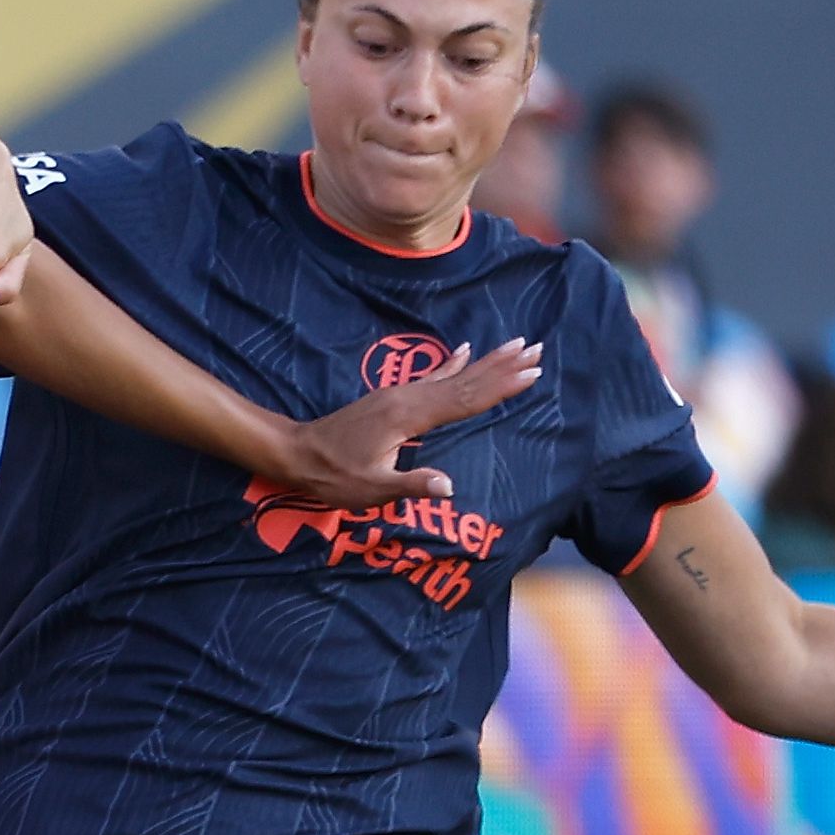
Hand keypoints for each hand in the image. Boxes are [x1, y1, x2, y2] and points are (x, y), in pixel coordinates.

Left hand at [257, 340, 543, 507]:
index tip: (531, 373)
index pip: (465, 400)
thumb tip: (449, 487)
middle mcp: (408, 397)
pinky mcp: (392, 397)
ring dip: (486, 361)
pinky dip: (453, 363)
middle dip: (503, 365)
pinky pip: (432, 376)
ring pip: (453, 374)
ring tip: (515, 345)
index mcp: (408, 417)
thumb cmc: (333, 476)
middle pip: (466, 379)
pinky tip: (465, 351)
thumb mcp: (371, 489)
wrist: (296, 452)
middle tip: (537, 348)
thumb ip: (410, 485)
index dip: (500, 387)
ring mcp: (399, 394)